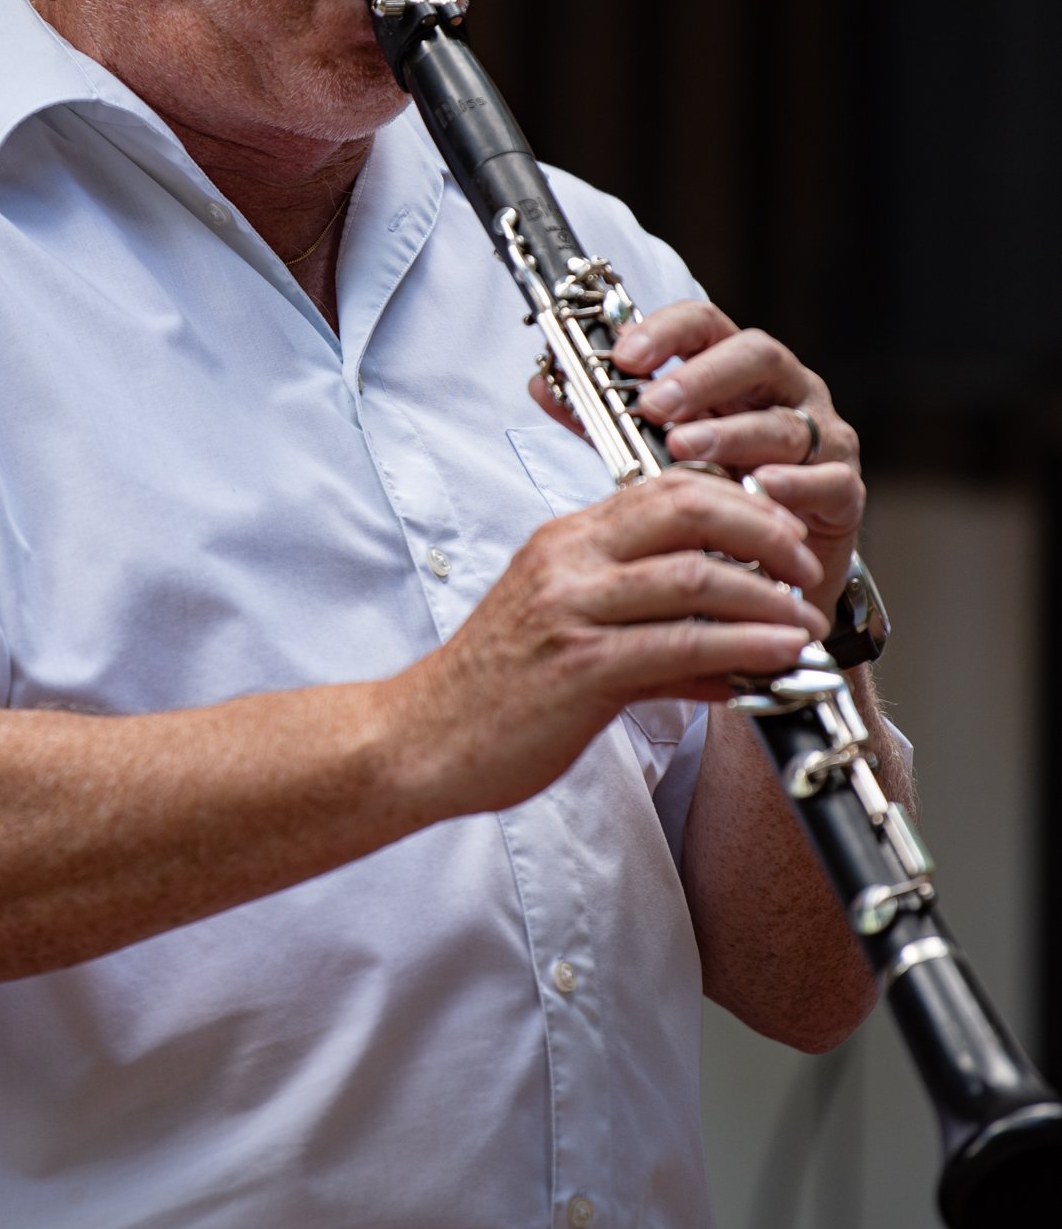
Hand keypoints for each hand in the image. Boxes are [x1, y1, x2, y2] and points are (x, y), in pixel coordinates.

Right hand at [424, 469, 826, 814]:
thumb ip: (647, 633)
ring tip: (807, 621)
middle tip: (804, 566)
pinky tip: (779, 658)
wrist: (421, 740)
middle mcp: (568, 561)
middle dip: (763, 532)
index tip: (779, 533)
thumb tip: (723, 654)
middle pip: (687, 509)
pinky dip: (743, 647)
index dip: (735, 501)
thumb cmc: (490, 692)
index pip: (663, 487)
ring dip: (766, 598)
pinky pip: (682, 644)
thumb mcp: (568, 637)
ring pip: (694, 576)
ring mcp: (573, 609)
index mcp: (563, 541)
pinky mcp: (582, 666)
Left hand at [528, 299, 863, 627]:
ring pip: (784, 421)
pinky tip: (761, 488)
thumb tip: (541, 385)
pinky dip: (794, 482)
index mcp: (736, 372)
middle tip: (655, 404)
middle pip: (756, 356)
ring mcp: (823, 437)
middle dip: (702, 377)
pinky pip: (827, 478)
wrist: (767, 574)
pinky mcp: (844, 491)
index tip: (624, 355)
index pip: (705, 325)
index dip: (667, 331)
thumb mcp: (650, 451)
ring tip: (685, 449)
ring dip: (732, 434)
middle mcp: (785, 392)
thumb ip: (604, 418)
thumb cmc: (712, 498)